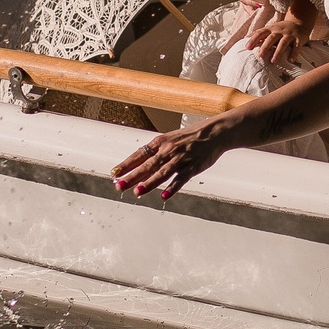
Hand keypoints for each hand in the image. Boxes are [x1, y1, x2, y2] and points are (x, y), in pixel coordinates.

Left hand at [112, 112, 239, 201]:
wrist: (214, 133)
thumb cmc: (190, 137)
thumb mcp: (170, 139)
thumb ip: (156, 152)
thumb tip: (139, 163)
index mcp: (160, 142)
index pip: (139, 154)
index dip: (126, 164)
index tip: (114, 173)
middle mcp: (168, 150)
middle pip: (147, 165)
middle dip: (132, 176)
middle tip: (119, 185)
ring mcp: (180, 159)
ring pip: (162, 173)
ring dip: (149, 183)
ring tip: (137, 192)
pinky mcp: (192, 168)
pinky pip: (180, 179)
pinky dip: (172, 188)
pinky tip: (163, 196)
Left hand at [247, 0, 317, 64]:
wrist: (300, 22)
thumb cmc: (281, 29)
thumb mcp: (270, 28)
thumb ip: (259, 33)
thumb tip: (245, 38)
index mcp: (271, 29)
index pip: (260, 33)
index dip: (253, 39)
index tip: (247, 47)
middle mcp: (279, 31)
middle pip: (271, 38)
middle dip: (265, 46)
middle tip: (260, 55)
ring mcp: (289, 35)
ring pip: (283, 43)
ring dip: (278, 52)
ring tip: (273, 61)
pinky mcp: (299, 39)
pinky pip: (297, 47)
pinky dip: (294, 53)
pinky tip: (290, 61)